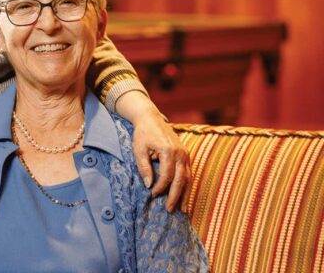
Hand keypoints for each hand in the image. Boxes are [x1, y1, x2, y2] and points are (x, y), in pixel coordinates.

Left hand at [116, 91, 190, 212]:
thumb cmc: (143, 134)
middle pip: (180, 179)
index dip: (160, 187)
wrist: (151, 118)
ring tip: (183, 210)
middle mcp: (180, 153)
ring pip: (188, 178)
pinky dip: (187, 186)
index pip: (167, 175)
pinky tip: (185, 197)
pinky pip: (189, 173)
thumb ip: (144, 167)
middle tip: (169, 210)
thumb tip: (149, 185)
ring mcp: (185, 154)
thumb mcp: (139, 149)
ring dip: (185, 195)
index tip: (153, 195)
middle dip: (175, 196)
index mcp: (169, 151)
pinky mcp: (186, 155)